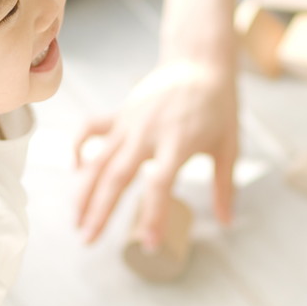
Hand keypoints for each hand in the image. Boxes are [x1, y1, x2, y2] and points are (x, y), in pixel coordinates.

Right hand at [74, 60, 236, 248]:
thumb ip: (225, 186)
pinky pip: (91, 130)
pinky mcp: (120, 113)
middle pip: (116, 177)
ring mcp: (129, 122)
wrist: (199, 61)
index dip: (153, 215)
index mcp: (178, 142)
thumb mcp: (229, 146)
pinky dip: (79, 149)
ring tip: (77, 221)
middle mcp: (148, 133)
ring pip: (98, 160)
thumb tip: (228, 222)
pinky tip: (77, 172)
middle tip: (89, 242)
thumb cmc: (218, 105)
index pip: (160, 184)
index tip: (149, 243)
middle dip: (100, 212)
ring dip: (84, 192)